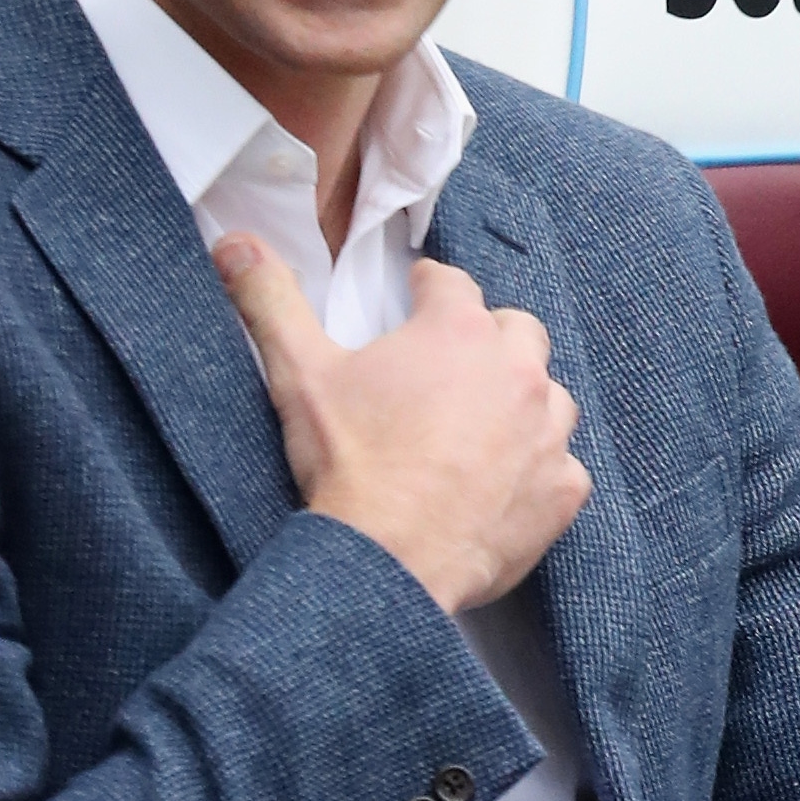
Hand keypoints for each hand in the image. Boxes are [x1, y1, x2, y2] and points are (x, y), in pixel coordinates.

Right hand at [216, 236, 589, 613]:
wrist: (389, 558)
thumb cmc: (349, 462)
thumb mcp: (299, 373)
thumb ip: (272, 300)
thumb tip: (236, 243)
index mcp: (459, 331)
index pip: (452, 283)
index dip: (429, 288)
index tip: (418, 294)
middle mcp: (517, 371)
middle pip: (516, 330)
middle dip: (487, 338)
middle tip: (450, 365)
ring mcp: (548, 429)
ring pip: (549, 394)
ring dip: (521, 401)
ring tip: (480, 424)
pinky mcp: (564, 486)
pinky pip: (562, 464)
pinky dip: (538, 469)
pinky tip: (503, 483)